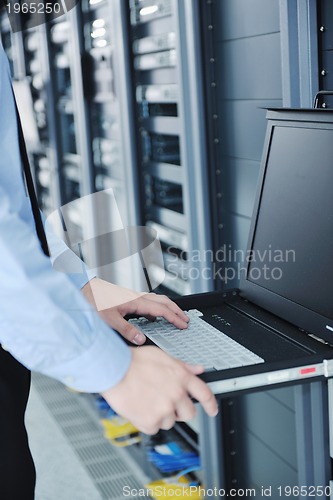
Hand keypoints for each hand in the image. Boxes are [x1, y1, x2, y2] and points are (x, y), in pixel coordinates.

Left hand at [82, 278, 188, 344]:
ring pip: (158, 301)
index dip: (174, 317)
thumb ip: (126, 330)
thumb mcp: (110, 320)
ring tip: (176, 317)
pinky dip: (158, 309)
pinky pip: (150, 303)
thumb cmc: (94, 303)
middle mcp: (137, 297)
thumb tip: (140, 339)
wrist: (85, 292)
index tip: (183, 324)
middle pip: (164, 302)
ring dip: (169, 309)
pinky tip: (155, 318)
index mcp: (136, 301)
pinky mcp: (130, 300)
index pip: (161, 309)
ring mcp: (134, 298)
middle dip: (177, 311)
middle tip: (186, 320)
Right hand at [101, 346, 217, 433]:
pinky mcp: (151, 422)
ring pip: (170, 422)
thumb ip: (182, 365)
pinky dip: (147, 422)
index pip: (204, 394)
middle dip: (180, 410)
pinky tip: (140, 408)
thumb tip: (197, 369)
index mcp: (181, 377)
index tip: (212, 410)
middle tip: (167, 403)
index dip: (211, 404)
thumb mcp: (162, 356)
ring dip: (161, 415)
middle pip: (189, 413)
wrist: (113, 370)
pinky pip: (154, 428)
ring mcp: (164, 409)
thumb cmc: (134, 361)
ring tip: (147, 401)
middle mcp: (176, 394)